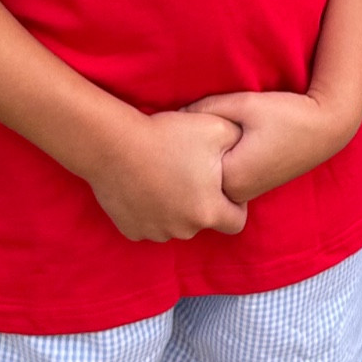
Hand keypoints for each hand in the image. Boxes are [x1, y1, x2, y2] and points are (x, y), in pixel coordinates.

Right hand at [87, 109, 247, 240]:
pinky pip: (150, 223)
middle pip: (203, 222)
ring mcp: (154, 233)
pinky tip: (146, 184)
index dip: (235, 203)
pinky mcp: (131, 230)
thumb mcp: (217, 128)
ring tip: (166, 175)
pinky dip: (151, 210)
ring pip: (175, 224)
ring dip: (176, 207)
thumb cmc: (168, 135)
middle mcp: (184, 230)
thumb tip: (248, 146)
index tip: (222, 182)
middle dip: (202, 202)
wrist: (113, 144)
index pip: (236, 222)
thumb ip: (239, 142)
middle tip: (190, 172)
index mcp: (208, 212)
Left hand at [185, 88, 361, 202]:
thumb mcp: (243, 104)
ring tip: (191, 140)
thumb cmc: (286, 113)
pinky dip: (214, 168)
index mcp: (231, 176)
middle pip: (196, 179)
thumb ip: (207, 109)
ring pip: (209, 182)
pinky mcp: (254, 188)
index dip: (178, 144)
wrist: (326, 128)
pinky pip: (222, 182)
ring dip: (201, 165)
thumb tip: (174, 115)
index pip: (188, 165)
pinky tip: (212, 149)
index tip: (168, 129)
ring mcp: (247, 194)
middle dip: (186, 158)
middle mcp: (237, 193)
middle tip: (173, 134)